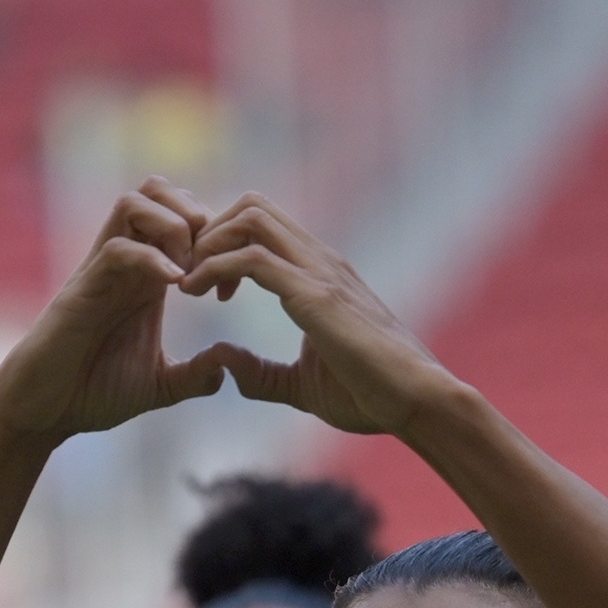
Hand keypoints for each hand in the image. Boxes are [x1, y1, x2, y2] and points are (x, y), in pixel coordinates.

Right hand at [0, 181, 231, 444]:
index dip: (214, 239)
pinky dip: (152, 258)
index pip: (180, 217)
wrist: (43, 413)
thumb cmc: (91, 393)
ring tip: (188, 273)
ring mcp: (101, 272)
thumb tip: (227, 367)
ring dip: (173, 227)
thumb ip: (194, 376)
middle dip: (194, 213)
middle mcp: (124, 265)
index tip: (229, 287)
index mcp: (145, 279)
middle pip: (157, 191)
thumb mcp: (158, 386)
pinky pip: (118, 248)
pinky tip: (174, 288)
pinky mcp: (82, 289)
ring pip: (134, 203)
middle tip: (209, 264)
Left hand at [180, 196, 463, 438]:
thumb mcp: (301, 386)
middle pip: (252, 206)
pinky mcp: (316, 295)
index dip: (223, 245)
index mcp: (319, 274)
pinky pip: (252, 258)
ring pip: (250, 217)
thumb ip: (262, 374)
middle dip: (209, 233)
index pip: (263, 225)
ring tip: (189, 284)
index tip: (205, 287)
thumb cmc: (372, 395)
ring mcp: (319, 272)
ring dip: (208, 243)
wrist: (417, 402)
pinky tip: (196, 294)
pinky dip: (213, 267)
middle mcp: (319, 261)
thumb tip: (221, 362)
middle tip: (190, 278)